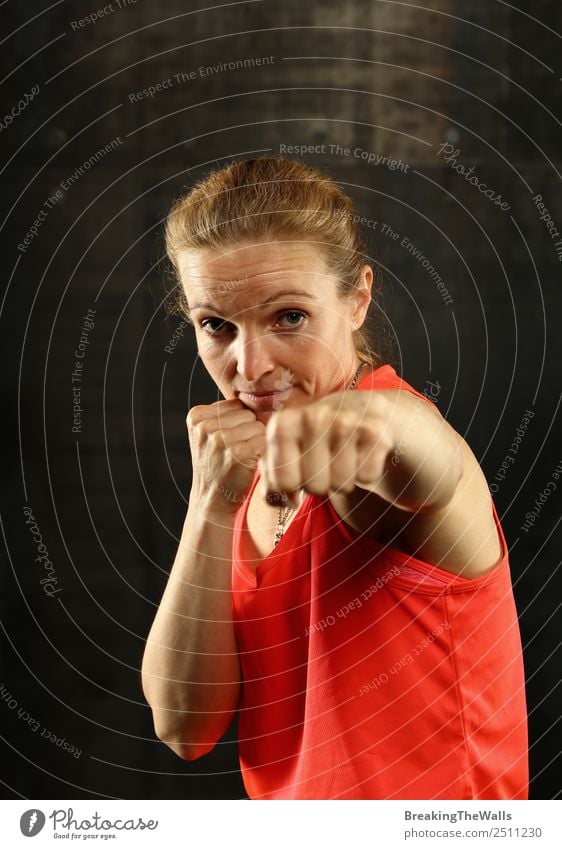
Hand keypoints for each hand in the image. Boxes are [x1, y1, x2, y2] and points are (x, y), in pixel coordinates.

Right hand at [187, 399, 265, 513]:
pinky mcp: (238, 453)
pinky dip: (263, 453)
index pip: (236, 405)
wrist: (211, 501)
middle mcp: (205, 425)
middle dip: (248, 432)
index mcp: (196, 415)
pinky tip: (250, 465)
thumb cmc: (217, 464)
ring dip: (256, 443)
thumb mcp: (209, 434)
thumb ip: (225, 413)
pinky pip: (265, 441)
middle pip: (248, 414)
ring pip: (259, 427)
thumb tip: (265, 394)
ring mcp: (221, 439)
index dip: (239, 425)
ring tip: (241, 459)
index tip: (226, 444)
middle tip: (235, 454)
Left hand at [258, 391, 393, 504]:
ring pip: (341, 483)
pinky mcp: (375, 430)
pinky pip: (367, 476)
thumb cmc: (317, 438)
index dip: (291, 489)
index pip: (283, 483)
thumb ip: (272, 480)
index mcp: (284, 423)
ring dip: (343, 480)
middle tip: (325, 464)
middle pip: (314, 486)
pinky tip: (362, 453)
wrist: (364, 410)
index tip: (297, 474)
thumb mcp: (288, 452)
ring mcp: (347, 420)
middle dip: (320, 484)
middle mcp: (314, 416)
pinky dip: (365, 472)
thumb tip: (279, 500)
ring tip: (343, 458)